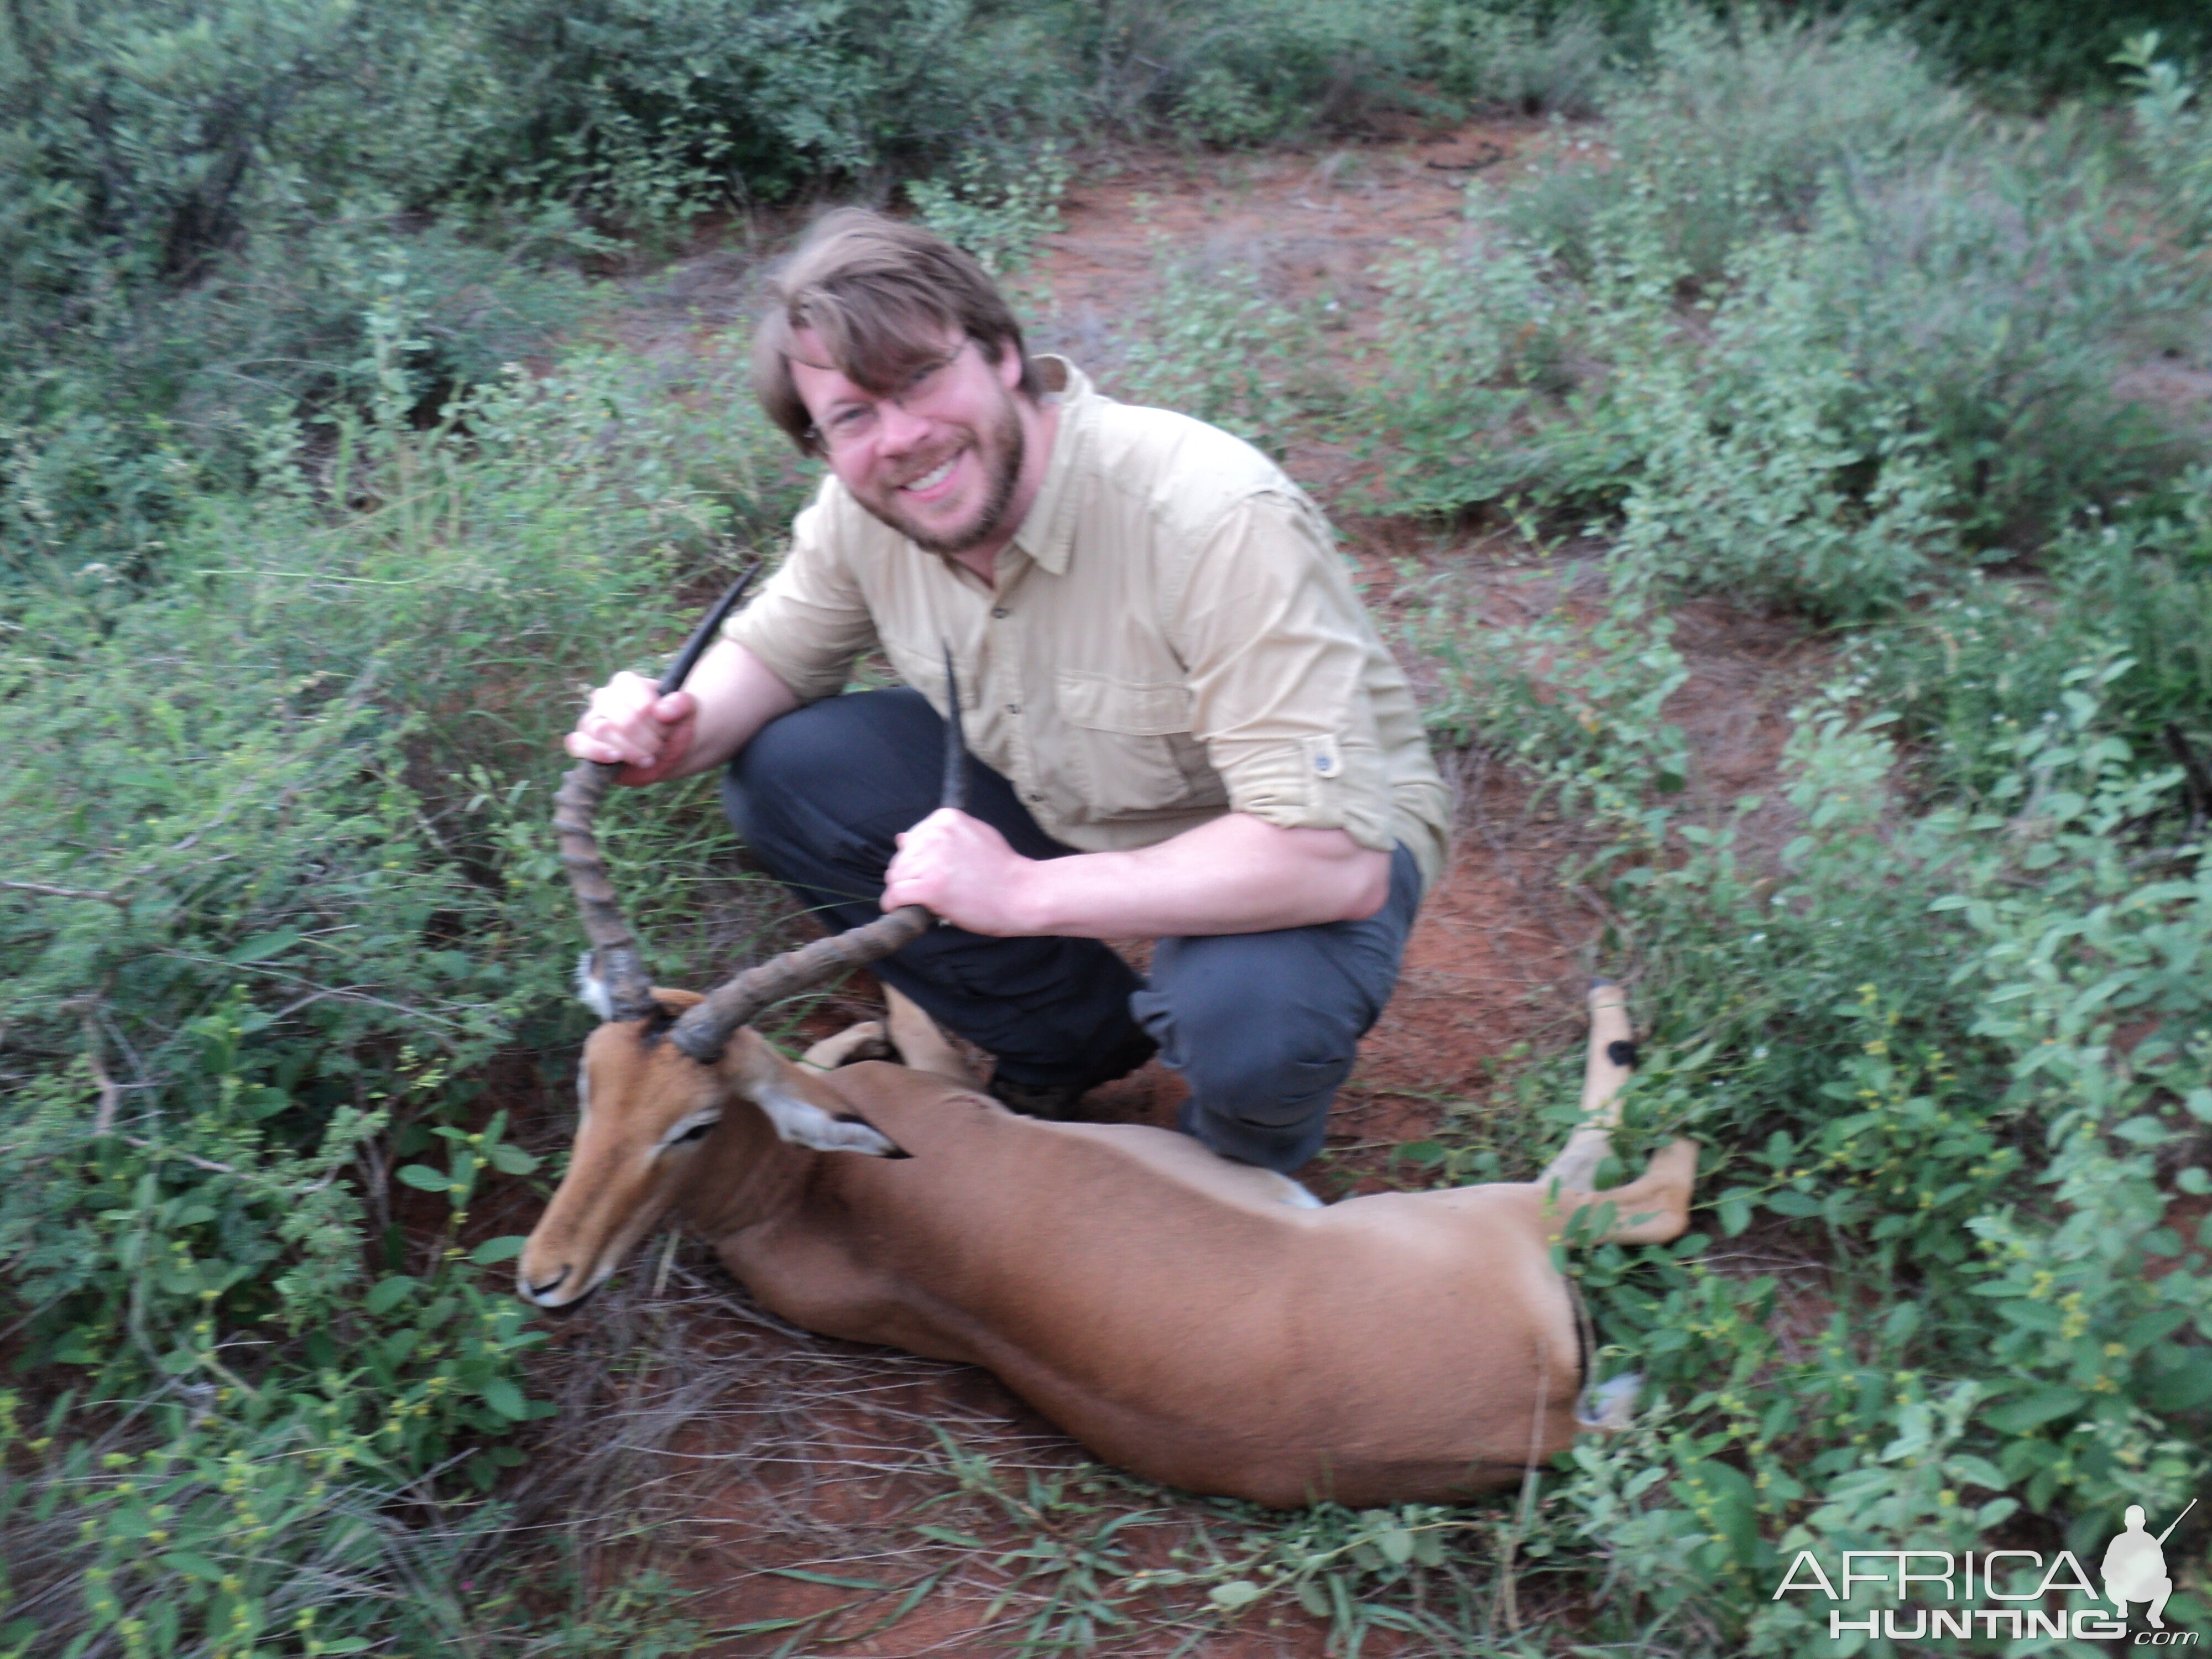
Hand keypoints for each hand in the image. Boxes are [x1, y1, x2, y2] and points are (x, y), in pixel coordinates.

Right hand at [564, 670, 696, 785]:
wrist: (663, 752)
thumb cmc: (672, 728)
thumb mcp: (688, 712)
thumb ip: (683, 703)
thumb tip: (662, 711)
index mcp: (626, 683)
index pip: (642, 704)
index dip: (658, 724)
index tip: (668, 729)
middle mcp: (604, 697)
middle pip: (624, 720)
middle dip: (648, 741)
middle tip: (658, 748)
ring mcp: (590, 719)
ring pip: (601, 731)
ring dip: (631, 751)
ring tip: (646, 758)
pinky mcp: (582, 741)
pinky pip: (577, 743)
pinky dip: (597, 752)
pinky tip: (616, 758)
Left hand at [881, 809, 1038, 935]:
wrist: (1024, 894)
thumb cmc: (1002, 869)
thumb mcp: (975, 837)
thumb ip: (940, 836)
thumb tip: (901, 838)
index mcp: (946, 818)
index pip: (910, 839)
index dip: (917, 861)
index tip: (934, 874)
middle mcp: (936, 835)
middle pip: (901, 858)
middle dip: (908, 876)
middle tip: (928, 891)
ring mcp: (933, 861)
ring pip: (895, 877)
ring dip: (902, 891)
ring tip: (920, 901)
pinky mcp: (930, 888)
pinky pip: (895, 895)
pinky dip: (894, 905)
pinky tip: (904, 909)